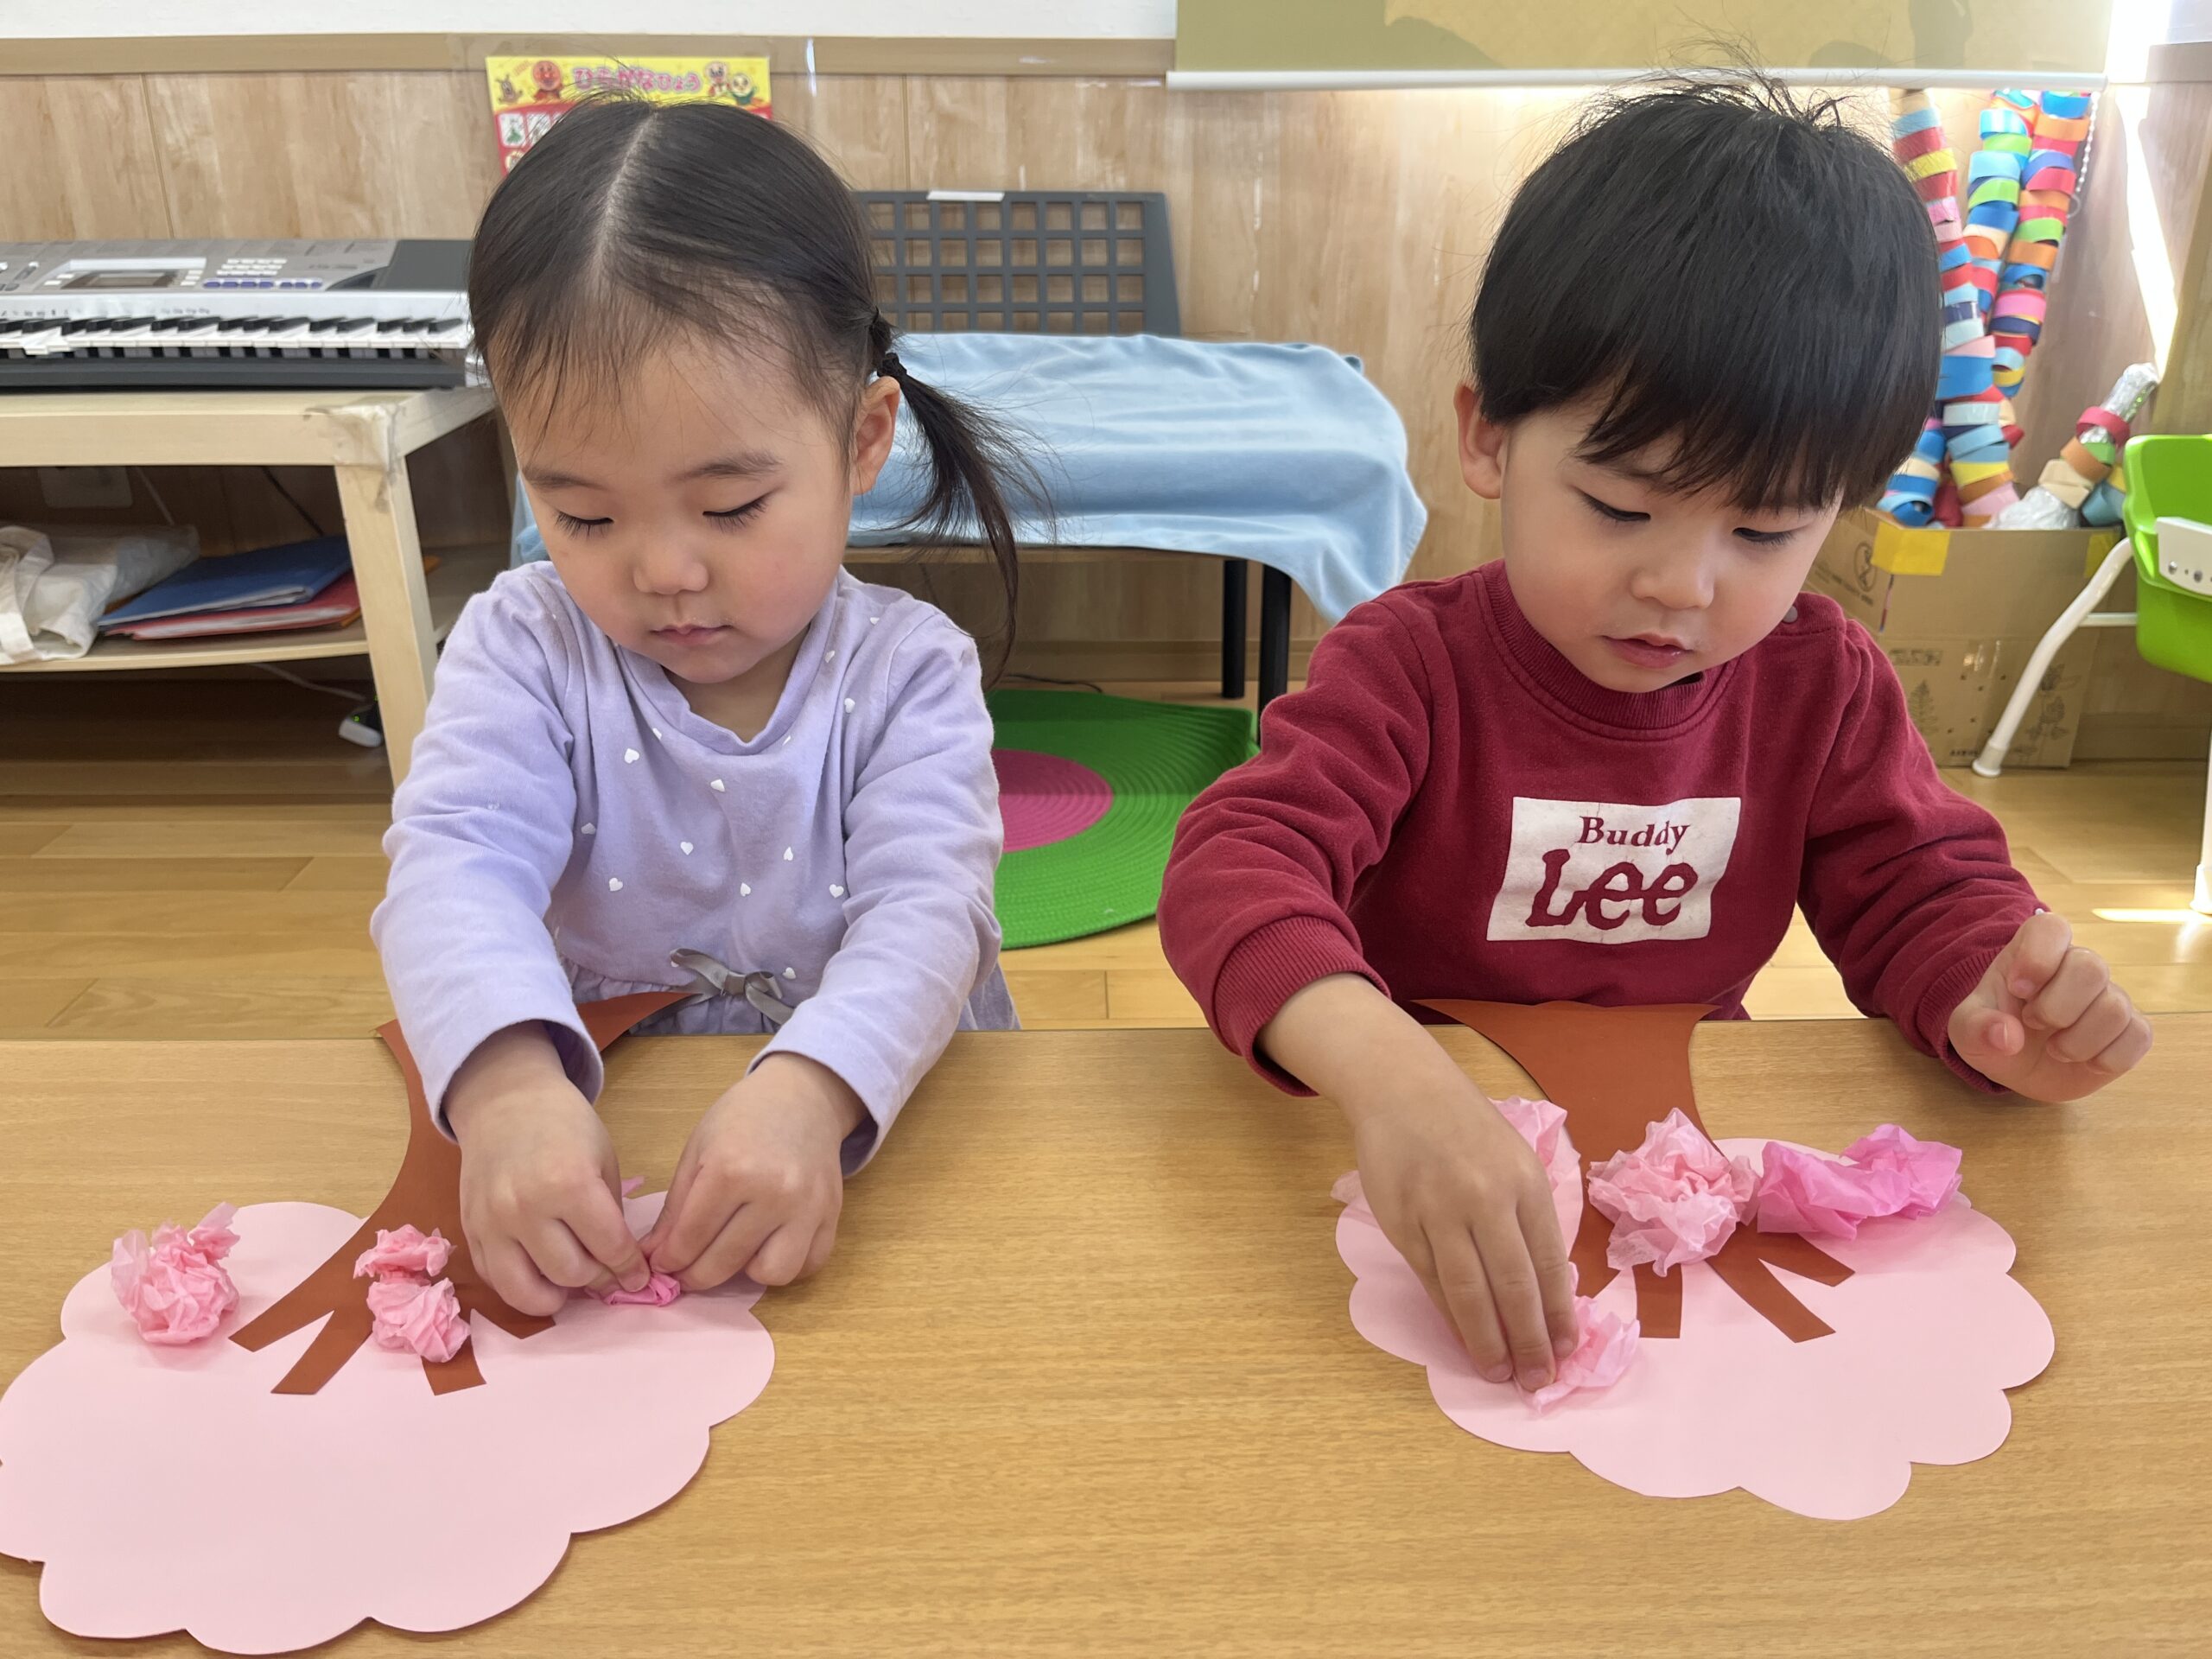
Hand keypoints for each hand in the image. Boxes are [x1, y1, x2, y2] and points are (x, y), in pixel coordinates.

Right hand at [447, 1023, 651, 1316]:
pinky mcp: (469, 1231)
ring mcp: (492, 1224)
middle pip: (570, 1274)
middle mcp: (526, 1209)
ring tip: (572, 1284)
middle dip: (597, 1279)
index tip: (640, 1277)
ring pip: (526, 1291)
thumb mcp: (603, 1160)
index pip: (609, 1247)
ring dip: (557, 1296)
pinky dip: (520, 1287)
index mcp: (569, 1184)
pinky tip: (539, 1274)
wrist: (505, 1102)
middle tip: (607, 1272)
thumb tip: (621, 1267)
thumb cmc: (565, 1126)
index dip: (630, 1268)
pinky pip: (494, 1280)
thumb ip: (611, 1215)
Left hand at [639, 1053, 863, 1291]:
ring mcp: (808, 1207)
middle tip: (686, 1271)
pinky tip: (769, 1246)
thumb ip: (677, 1207)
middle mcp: (773, 1193)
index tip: (662, 1265)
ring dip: (748, 1273)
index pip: (690, 1238)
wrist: (802, 1096)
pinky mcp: (832, 1215)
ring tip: (736, 1253)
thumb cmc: (742, 1118)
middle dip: (695, 1276)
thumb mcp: (698, 1150)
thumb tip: (656, 1256)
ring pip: (773, 1274)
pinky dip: (787, 1265)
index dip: (669, 1260)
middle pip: (724, 1263)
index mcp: (731, 1170)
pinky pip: (809, 1265)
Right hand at [1350, 1076, 1580, 1390]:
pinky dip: (1449, 1316)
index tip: (1567, 1352)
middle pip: (1512, 1285)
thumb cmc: (1469, 1131)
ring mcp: (1438, 1210)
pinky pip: (1430, 1280)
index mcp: (1524, 1182)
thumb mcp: (1517, 1161)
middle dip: (1528, 1340)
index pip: (1548, 1264)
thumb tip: (1546, 1294)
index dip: (1558, 1315)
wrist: (1404, 1090)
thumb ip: (1530, 1219)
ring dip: (1486, 1340)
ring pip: (1467, 1291)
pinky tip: (1463, 1338)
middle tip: (1537, 1380)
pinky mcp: (1401, 1221)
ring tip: (1499, 1374)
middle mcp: (1484, 1198)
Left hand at [1948, 910, 2152, 1100]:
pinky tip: (2085, 1063)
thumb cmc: (1993, 1033)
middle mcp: (2077, 967)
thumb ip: (1976, 1028)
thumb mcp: (1967, 1031)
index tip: (2017, 990)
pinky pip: (2139, 1036)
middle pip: (2092, 967)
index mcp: (2034, 952)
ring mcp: (2109, 996)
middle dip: (2057, 1007)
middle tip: (2033, 1023)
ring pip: (2115, 1007)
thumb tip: (2007, 1037)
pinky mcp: (2131, 1029)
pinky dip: (2109, 1058)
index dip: (2037, 957)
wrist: (2018, 1066)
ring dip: (2078, 1041)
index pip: (2051, 928)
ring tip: (2055, 1050)